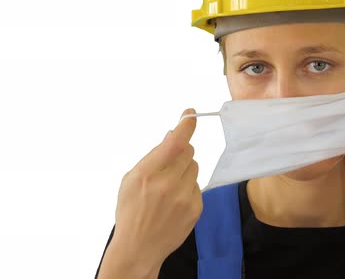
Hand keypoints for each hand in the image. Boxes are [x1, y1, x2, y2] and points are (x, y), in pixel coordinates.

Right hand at [110, 108, 201, 268]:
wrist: (139, 247)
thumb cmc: (131, 211)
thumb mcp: (131, 180)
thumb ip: (152, 157)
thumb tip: (173, 136)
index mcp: (148, 174)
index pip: (175, 143)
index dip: (186, 126)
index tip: (191, 114)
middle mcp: (168, 184)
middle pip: (188, 152)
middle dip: (180, 152)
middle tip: (169, 164)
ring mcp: (184, 197)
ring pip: (194, 167)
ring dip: (184, 170)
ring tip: (169, 187)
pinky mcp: (195, 208)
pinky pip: (197, 186)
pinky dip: (188, 188)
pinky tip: (174, 201)